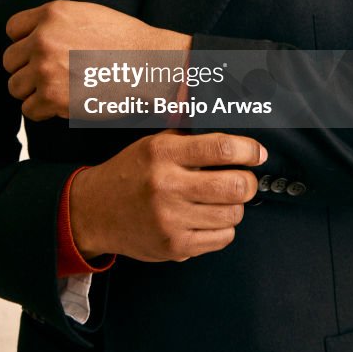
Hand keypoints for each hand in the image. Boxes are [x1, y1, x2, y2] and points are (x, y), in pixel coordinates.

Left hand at [3, 0, 190, 120]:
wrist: (150, 66)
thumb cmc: (126, 42)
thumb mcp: (88, 14)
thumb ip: (56, 22)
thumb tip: (31, 37)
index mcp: (52, 14)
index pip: (12, 29)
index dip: (25, 43)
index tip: (40, 53)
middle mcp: (44, 39)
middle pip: (9, 60)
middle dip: (27, 69)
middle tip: (52, 75)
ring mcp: (46, 68)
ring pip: (15, 87)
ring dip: (33, 91)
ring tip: (58, 91)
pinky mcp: (52, 97)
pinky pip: (29, 110)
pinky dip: (43, 111)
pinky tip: (63, 105)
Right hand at [69, 130, 267, 262]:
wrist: (95, 212)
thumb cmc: (129, 173)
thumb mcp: (152, 142)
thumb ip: (185, 129)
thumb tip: (209, 105)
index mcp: (163, 153)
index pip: (221, 148)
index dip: (248, 150)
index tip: (257, 153)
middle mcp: (167, 185)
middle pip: (234, 185)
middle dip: (248, 181)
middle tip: (242, 178)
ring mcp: (171, 219)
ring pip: (233, 214)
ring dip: (234, 206)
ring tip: (220, 199)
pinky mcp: (175, 245)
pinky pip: (222, 238)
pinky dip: (223, 228)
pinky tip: (208, 218)